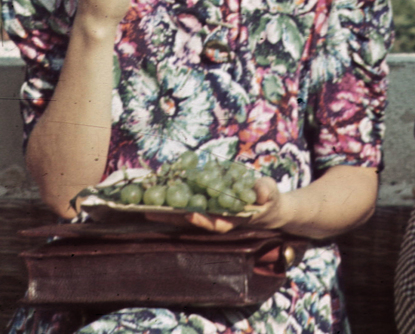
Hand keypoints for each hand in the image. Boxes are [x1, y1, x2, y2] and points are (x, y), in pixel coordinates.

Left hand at [157, 175, 285, 234]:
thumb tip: (261, 192)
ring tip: (143, 205)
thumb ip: (266, 192)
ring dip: (166, 211)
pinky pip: (185, 203)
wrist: (265, 207)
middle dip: (172, 218)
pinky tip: (156, 191)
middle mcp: (217, 220)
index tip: (190, 214)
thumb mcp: (271, 194)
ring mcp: (208, 214)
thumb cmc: (268, 200)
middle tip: (151, 212)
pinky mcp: (203, 206)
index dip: (203, 220)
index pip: (216, 224)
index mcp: (233, 220)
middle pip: (192, 222)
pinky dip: (172, 199)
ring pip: (184, 215)